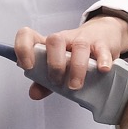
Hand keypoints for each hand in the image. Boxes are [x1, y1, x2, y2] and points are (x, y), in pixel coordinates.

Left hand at [13, 15, 127, 100]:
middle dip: (54, 64)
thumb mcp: (59, 66)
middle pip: (54, 40)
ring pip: (79, 46)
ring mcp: (84, 39)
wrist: (104, 35)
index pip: (28, 36)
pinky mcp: (102, 44)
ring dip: (76, 67)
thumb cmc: (77, 53)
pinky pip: (102, 49)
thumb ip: (44, 81)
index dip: (23, 48)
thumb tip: (33, 93)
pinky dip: (102, 60)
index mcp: (49, 45)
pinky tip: (102, 70)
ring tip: (75, 85)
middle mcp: (65, 39)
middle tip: (57, 82)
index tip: (27, 66)